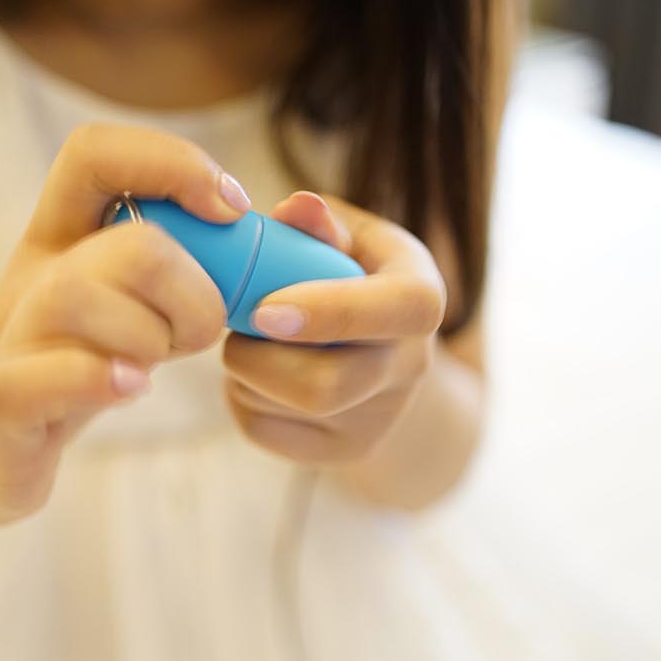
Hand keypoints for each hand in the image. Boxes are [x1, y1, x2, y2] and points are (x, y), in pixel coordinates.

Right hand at [0, 124, 246, 531]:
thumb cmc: (75, 373)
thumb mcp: (131, 307)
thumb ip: (186, 269)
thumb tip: (277, 227)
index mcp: (64, 238)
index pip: (97, 153)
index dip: (173, 163)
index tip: (231, 211)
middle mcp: (33, 275)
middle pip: (128, 243)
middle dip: (192, 292)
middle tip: (198, 334)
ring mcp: (9, 338)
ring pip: (76, 294)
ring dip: (149, 337)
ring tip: (155, 368)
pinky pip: (38, 375)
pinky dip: (97, 379)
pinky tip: (129, 389)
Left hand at [222, 191, 446, 464]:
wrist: (383, 352)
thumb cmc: (352, 275)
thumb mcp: (349, 235)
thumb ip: (321, 222)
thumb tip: (297, 208)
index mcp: (421, 299)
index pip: (395, 311)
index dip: (328, 312)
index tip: (264, 310)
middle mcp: (410, 367)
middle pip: (327, 386)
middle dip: (258, 356)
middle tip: (239, 321)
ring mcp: (378, 421)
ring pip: (285, 408)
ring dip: (244, 370)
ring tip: (252, 339)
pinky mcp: (340, 452)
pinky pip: (263, 430)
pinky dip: (241, 397)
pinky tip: (258, 372)